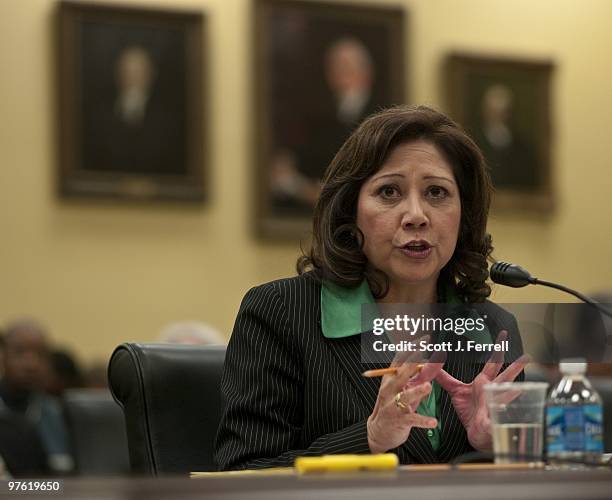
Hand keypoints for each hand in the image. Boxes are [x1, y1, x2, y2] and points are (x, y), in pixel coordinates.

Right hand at [367, 356, 442, 453]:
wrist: (379, 432)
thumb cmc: (392, 407)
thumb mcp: (402, 390)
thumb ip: (416, 379)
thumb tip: (430, 365)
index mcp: (390, 379)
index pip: (400, 359)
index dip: (411, 349)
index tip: (422, 339)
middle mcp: (390, 389)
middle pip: (402, 373)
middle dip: (414, 362)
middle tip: (425, 353)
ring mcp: (393, 404)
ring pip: (406, 395)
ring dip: (417, 390)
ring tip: (428, 386)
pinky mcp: (400, 420)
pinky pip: (413, 419)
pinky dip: (423, 420)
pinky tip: (433, 421)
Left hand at [434, 331, 529, 450]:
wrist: (474, 432)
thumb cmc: (469, 412)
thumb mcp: (455, 391)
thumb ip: (444, 377)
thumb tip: (432, 363)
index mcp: (485, 382)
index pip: (493, 362)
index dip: (498, 348)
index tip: (503, 335)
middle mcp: (493, 391)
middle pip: (506, 376)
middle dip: (516, 367)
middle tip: (527, 357)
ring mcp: (495, 404)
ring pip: (508, 395)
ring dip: (514, 390)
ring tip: (523, 387)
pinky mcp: (493, 419)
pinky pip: (500, 414)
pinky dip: (505, 411)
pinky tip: (509, 407)